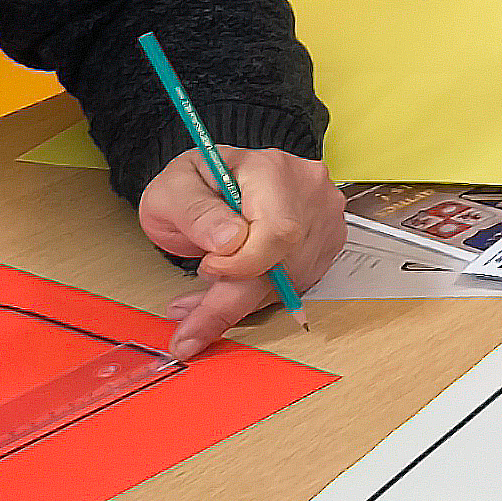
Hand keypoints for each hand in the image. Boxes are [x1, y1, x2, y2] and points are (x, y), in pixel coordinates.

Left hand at [137, 147, 340, 357]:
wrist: (216, 183)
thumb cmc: (197, 182)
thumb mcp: (174, 189)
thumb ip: (196, 213)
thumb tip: (228, 242)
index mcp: (271, 171)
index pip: (276, 232)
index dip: (240, 265)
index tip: (206, 272)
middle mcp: (308, 192)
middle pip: (285, 263)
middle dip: (231, 299)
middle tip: (189, 329)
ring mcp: (324, 218)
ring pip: (291, 281)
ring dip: (242, 301)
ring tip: (199, 304)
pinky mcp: (327, 244)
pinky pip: (298, 284)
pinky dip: (258, 297)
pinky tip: (229, 291)